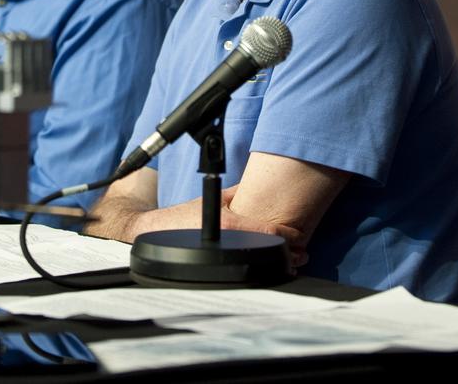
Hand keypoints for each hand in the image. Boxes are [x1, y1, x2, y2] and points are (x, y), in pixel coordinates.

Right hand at [127, 186, 306, 267]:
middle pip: (271, 251)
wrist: (156, 233)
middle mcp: (230, 242)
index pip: (273, 232)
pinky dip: (260, 271)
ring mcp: (225, 258)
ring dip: (277, 264)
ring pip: (261, 266)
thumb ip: (240, 193)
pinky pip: (246, 272)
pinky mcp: (218, 268)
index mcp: (232, 223)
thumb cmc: (184, 217)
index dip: (292, 235)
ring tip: (288, 262)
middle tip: (301, 253)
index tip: (301, 234)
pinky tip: (266, 268)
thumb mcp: (215, 198)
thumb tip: (262, 185)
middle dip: (290, 254)